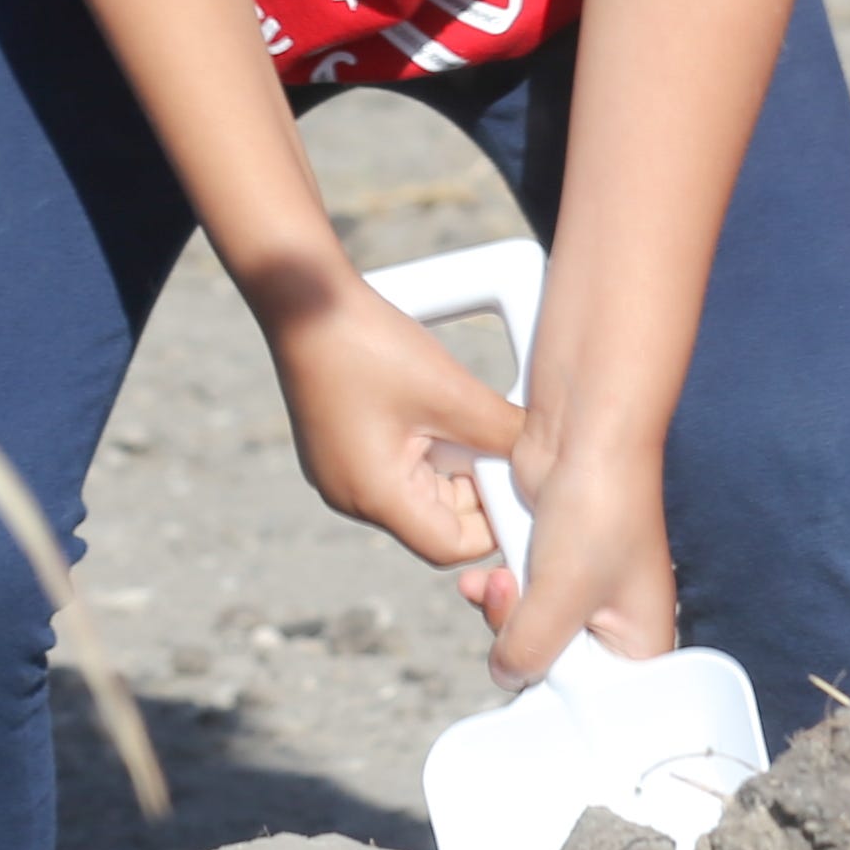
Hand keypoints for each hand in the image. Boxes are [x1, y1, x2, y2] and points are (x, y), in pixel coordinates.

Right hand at [254, 273, 518, 574]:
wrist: (306, 303)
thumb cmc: (371, 348)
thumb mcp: (451, 394)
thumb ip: (502, 433)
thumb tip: (543, 457)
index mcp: (375, 497)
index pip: (450, 546)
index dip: (495, 525)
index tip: (525, 489)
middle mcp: (352, 496)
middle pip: (439, 520)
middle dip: (480, 488)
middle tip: (509, 445)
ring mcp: (344, 473)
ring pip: (423, 490)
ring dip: (459, 463)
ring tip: (479, 418)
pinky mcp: (344, 448)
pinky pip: (401, 465)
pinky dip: (433, 447)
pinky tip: (448, 410)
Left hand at [471, 418, 679, 684]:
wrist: (583, 432)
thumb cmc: (598, 508)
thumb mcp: (559, 596)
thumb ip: (528, 652)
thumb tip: (506, 675)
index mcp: (641, 639)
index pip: (601, 703)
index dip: (560, 699)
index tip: (530, 682)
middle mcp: (615, 622)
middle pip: (555, 669)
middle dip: (518, 642)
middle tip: (512, 608)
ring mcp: (582, 593)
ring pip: (528, 633)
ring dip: (500, 612)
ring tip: (492, 581)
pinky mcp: (553, 566)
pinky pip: (517, 599)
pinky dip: (494, 589)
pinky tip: (484, 572)